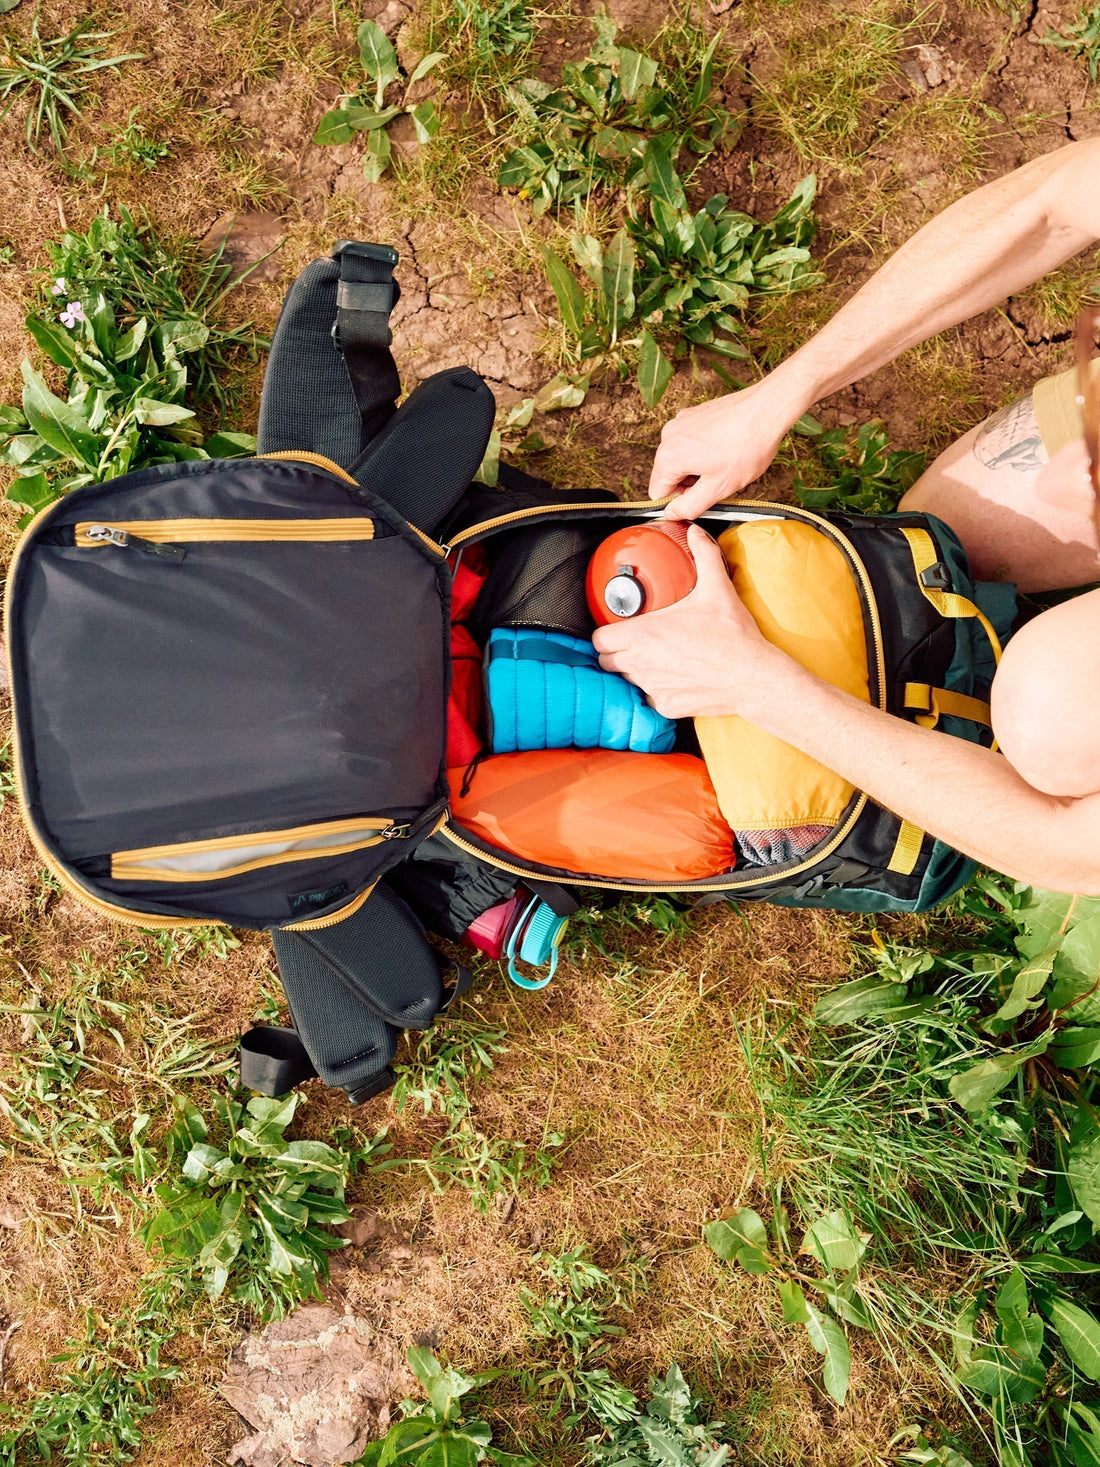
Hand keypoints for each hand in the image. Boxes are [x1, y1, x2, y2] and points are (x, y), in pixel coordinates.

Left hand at [592, 525, 783, 717]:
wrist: (753, 676)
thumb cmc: (732, 637)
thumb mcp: (717, 589)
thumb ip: (704, 555)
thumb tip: (696, 533)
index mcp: (643, 635)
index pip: (599, 639)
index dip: (606, 633)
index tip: (619, 628)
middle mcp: (641, 664)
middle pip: (606, 661)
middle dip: (615, 652)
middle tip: (635, 642)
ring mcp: (652, 688)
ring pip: (626, 680)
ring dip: (634, 670)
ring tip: (655, 659)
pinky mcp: (665, 706)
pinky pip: (649, 698)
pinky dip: (656, 690)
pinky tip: (673, 678)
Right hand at [647, 376, 808, 520]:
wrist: (767, 409)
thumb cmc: (747, 446)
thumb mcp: (718, 488)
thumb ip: (689, 507)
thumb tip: (673, 513)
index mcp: (668, 457)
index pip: (658, 494)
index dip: (680, 502)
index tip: (703, 496)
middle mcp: (668, 436)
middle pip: (668, 475)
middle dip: (690, 483)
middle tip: (719, 480)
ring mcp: (681, 422)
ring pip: (680, 458)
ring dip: (698, 467)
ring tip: (725, 462)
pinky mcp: (694, 414)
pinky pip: (690, 442)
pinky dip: (704, 450)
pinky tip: (726, 448)